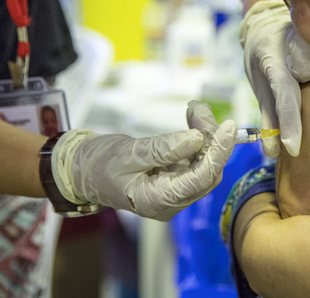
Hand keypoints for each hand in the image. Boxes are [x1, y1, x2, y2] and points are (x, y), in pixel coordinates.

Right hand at [51, 123, 235, 220]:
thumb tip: (196, 139)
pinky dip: (196, 137)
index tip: (228, 126)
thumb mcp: (128, 153)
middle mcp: (172, 200)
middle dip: (211, 138)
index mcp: (158, 201)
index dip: (218, 152)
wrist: (81, 170)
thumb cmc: (98, 164)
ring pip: (204, 162)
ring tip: (195, 108)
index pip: (201, 179)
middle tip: (199, 109)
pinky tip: (192, 117)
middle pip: (207, 170)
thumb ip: (162, 149)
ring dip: (205, 134)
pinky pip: (194, 158)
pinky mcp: (174, 178)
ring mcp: (175, 190)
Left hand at [240, 0, 309, 157]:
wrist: (268, 25)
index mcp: (271, 59)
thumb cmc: (264, 60)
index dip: (289, 122)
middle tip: (305, 82)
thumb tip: (273, 153)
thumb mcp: (261, 87)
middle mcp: (292, 45)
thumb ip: (269, 118)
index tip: (292, 148)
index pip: (283, 93)